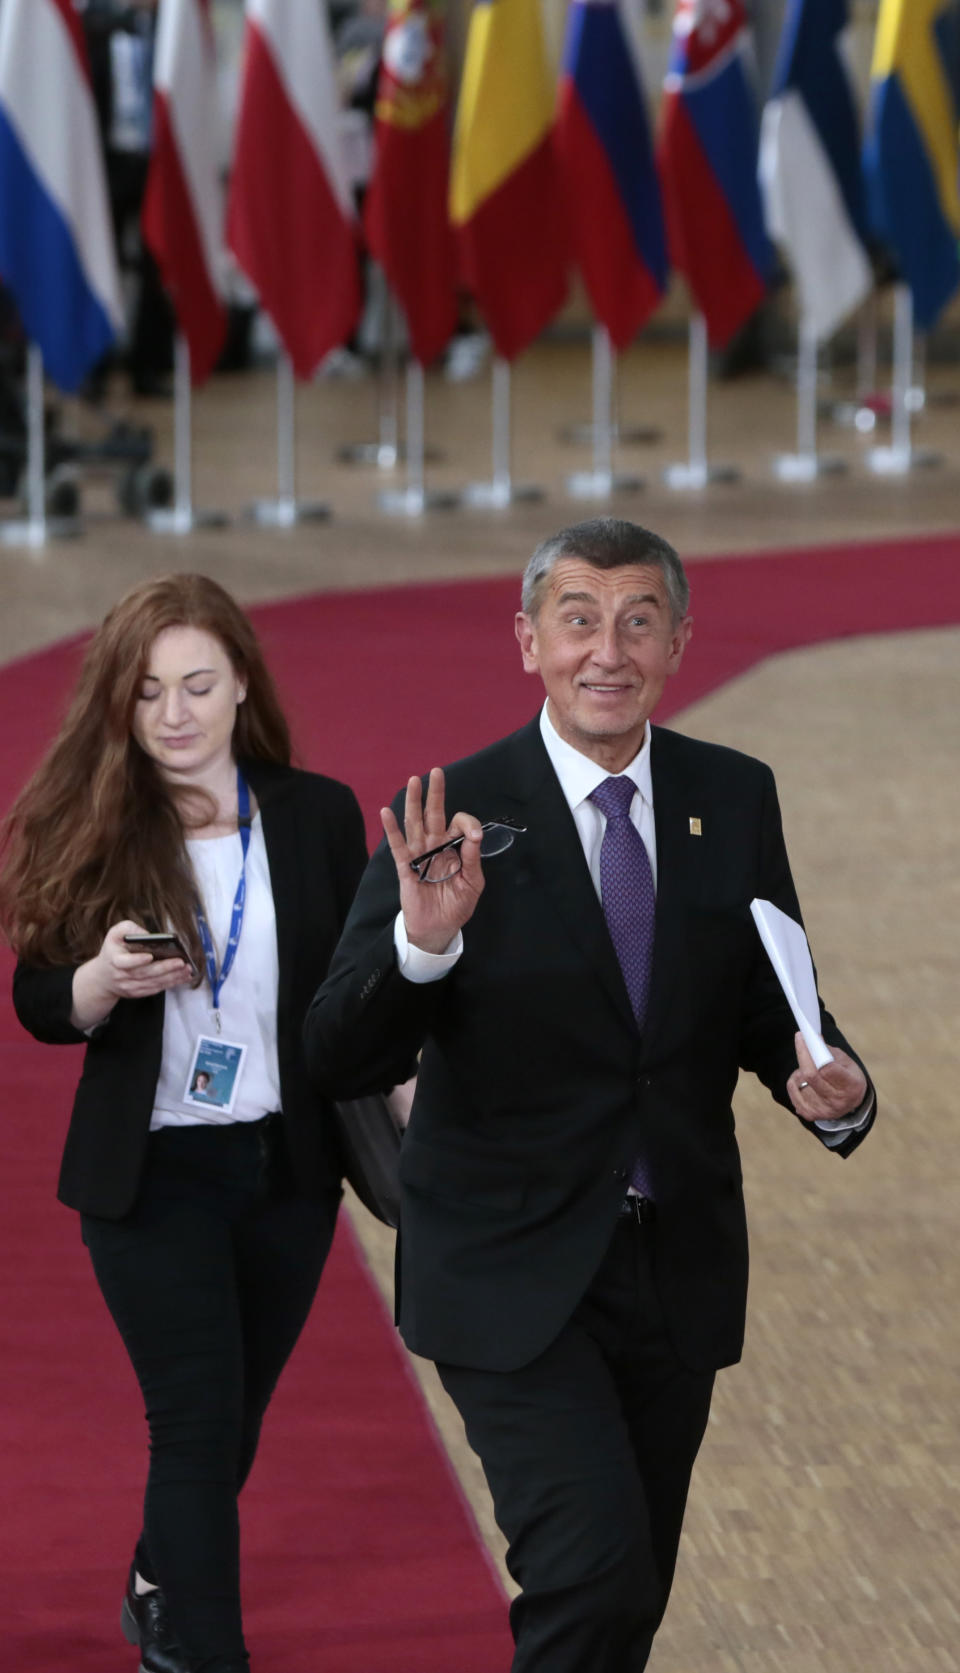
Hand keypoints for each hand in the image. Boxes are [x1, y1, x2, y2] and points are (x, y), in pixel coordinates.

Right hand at [71, 920, 193, 1029]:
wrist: (102, 978)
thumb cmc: (113, 951)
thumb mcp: (114, 934)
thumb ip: (129, 929)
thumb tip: (147, 934)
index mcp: (114, 960)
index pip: (125, 962)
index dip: (137, 960)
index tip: (150, 956)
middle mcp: (122, 976)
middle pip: (145, 973)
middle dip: (165, 968)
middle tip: (181, 962)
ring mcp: (130, 986)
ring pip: (153, 983)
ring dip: (172, 977)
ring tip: (187, 969)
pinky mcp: (138, 993)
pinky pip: (155, 989)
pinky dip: (170, 983)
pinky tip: (182, 977)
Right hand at [382, 768, 484, 954]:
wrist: (438, 928)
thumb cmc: (456, 905)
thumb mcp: (473, 883)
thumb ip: (472, 859)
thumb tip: (474, 835)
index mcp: (454, 849)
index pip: (459, 825)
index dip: (467, 824)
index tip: (474, 835)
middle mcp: (436, 846)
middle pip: (434, 814)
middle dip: (435, 793)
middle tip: (437, 772)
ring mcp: (419, 855)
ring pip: (415, 823)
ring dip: (413, 802)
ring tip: (413, 781)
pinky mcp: (405, 867)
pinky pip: (398, 846)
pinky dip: (391, 829)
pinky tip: (386, 812)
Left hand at [787, 1032, 866, 1122]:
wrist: (850, 1103)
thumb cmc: (848, 1077)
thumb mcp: (847, 1063)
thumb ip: (830, 1052)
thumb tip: (813, 1041)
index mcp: (851, 1086)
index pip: (828, 1069)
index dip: (814, 1052)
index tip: (805, 1037)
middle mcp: (837, 1101)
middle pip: (810, 1075)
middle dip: (803, 1054)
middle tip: (800, 1038)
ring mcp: (823, 1110)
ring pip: (800, 1081)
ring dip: (801, 1068)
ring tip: (808, 1064)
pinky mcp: (810, 1114)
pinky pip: (793, 1090)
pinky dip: (795, 1080)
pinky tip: (803, 1078)